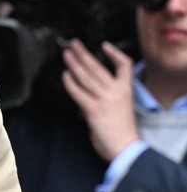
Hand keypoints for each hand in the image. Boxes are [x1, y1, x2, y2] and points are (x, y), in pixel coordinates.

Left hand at [61, 39, 139, 161]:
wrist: (125, 147)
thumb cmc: (121, 131)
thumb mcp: (118, 109)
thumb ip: (100, 100)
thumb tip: (82, 100)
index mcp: (126, 90)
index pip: (125, 65)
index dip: (115, 53)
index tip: (105, 46)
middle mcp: (116, 92)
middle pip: (98, 67)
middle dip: (84, 54)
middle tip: (74, 44)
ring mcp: (105, 99)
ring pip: (86, 77)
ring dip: (74, 64)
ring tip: (66, 55)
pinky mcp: (93, 109)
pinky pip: (78, 92)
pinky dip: (70, 83)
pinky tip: (65, 76)